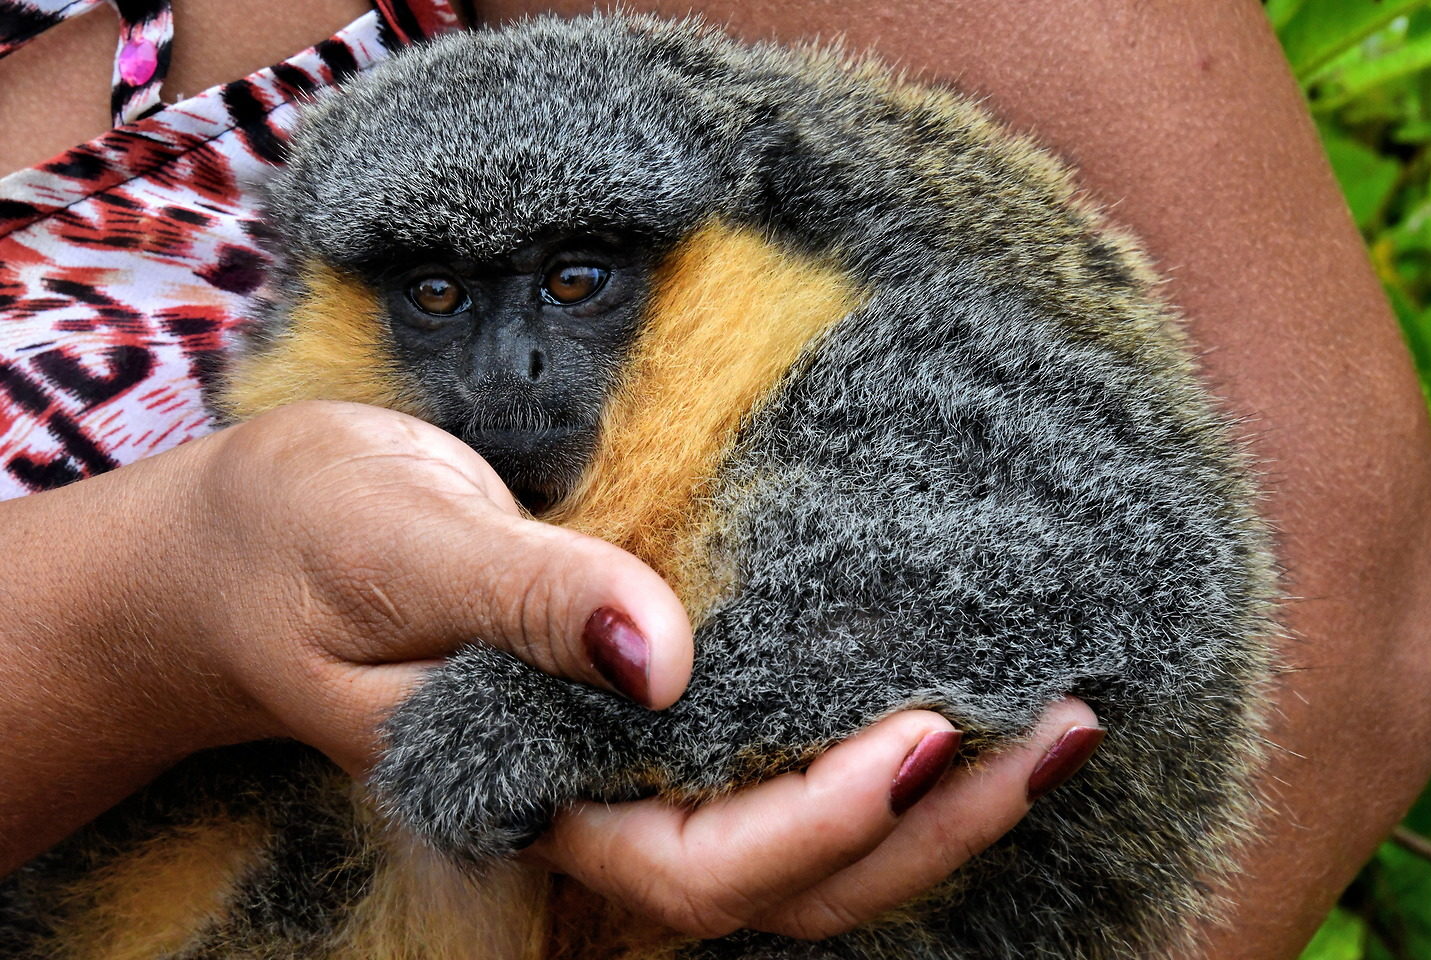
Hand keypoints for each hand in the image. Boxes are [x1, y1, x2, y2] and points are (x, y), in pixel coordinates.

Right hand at [2, 398, 1103, 941]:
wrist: (255, 544)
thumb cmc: (306, 541)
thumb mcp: (397, 546)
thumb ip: (524, 601)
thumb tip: (661, 655)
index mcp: (524, 787)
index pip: (695, 864)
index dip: (822, 819)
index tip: (933, 732)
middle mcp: (588, 801)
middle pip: (782, 883)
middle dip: (928, 827)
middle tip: (1062, 733)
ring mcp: (620, 765)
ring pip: (796, 843)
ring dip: (929, 801)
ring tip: (1053, 727)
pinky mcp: (645, 705)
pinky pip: (773, 758)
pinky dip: (872, 743)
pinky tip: (952, 690)